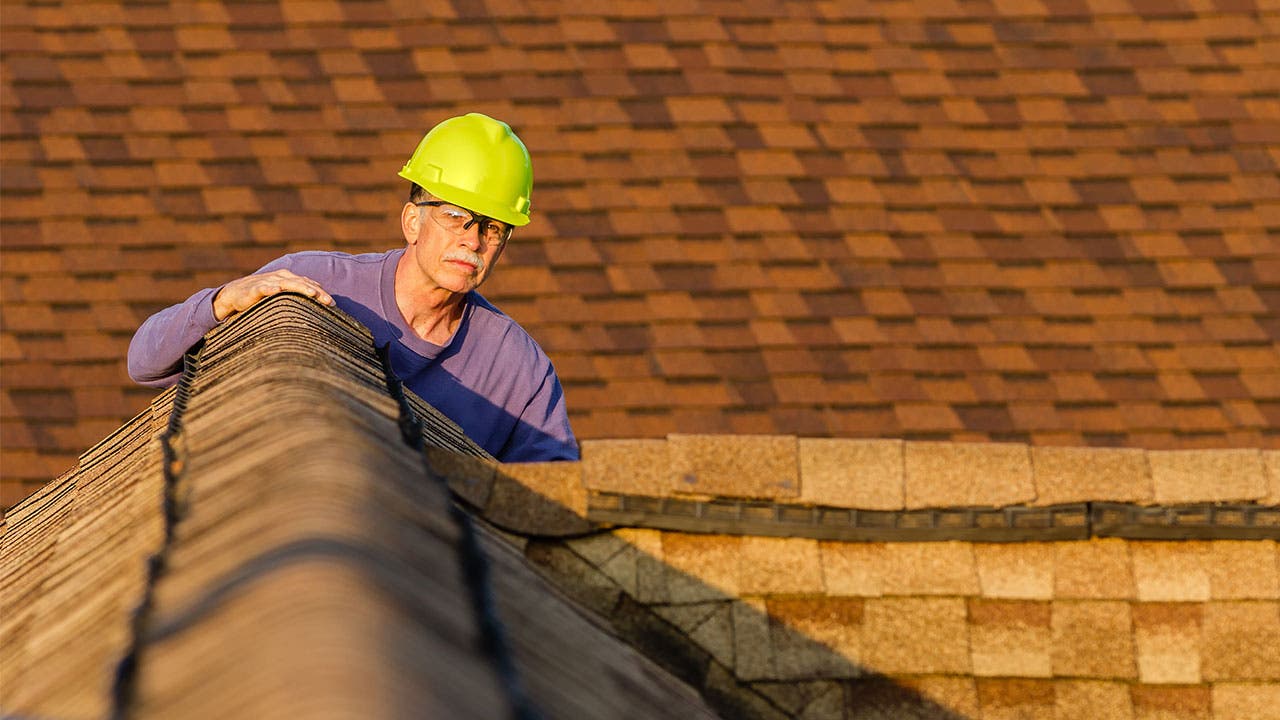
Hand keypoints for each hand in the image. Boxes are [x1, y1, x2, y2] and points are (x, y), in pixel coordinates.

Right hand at [212, 269, 334, 320]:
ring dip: (301, 287)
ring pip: (288, 283)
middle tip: (330, 301)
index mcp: (288, 278)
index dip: (321, 293)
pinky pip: (264, 288)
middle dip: (317, 292)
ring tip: (313, 293)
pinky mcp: (254, 289)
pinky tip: (278, 290)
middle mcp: (280, 277)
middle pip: (302, 283)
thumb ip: (296, 295)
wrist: (234, 294)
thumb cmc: (261, 295)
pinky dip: (271, 288)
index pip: (309, 284)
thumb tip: (316, 300)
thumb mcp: (281, 295)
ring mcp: (268, 282)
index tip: (334, 305)